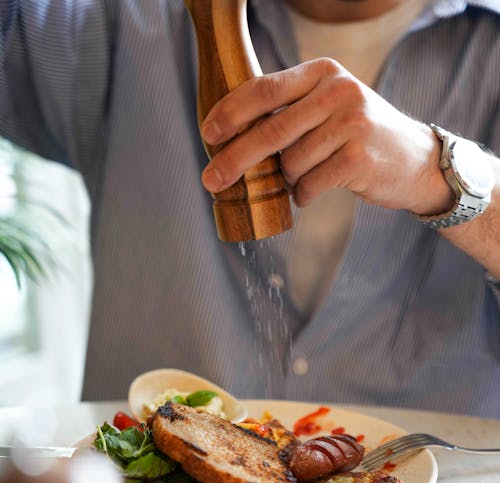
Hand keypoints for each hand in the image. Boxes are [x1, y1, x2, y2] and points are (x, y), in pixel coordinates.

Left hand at [201, 58, 453, 215]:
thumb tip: (231, 135)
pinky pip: (308, 185)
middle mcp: (338, 92)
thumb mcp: (330, 106)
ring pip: (289, 163)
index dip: (231, 112)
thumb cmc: (360, 136)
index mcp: (323, 73)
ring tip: (304, 177)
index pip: (265, 87)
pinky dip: (302, 194)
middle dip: (234, 158)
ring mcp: (351, 124)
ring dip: (286, 180)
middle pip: (270, 129)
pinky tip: (313, 190)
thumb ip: (291, 110)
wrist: (416, 160)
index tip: (208, 133)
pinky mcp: (358, 158)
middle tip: (211, 179)